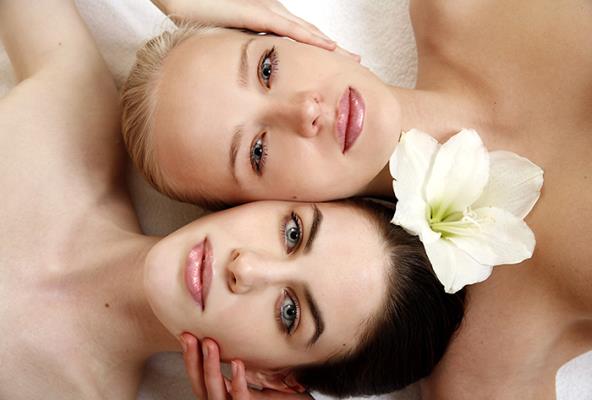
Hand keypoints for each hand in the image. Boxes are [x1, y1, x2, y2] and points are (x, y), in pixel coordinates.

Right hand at [153, 0, 359, 60]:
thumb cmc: (197, 18)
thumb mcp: (226, 43)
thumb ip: (240, 58)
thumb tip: (248, 84)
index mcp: (264, 23)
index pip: (299, 40)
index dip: (319, 53)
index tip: (337, 66)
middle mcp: (270, 15)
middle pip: (308, 36)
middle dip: (333, 50)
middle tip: (355, 63)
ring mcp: (264, 11)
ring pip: (304, 32)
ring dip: (329, 46)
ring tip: (349, 58)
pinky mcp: (253, 13)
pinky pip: (286, 28)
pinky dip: (308, 38)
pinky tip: (325, 47)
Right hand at [180, 333, 312, 399]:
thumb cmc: (281, 391)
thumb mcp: (257, 371)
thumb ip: (244, 359)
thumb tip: (232, 328)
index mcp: (224, 393)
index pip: (200, 377)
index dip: (190, 357)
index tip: (186, 334)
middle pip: (201, 385)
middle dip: (193, 360)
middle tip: (189, 337)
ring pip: (216, 392)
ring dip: (211, 367)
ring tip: (210, 344)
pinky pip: (242, 398)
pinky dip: (238, 381)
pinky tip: (237, 364)